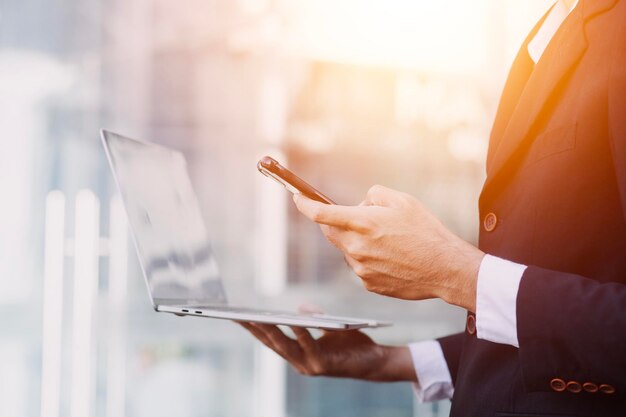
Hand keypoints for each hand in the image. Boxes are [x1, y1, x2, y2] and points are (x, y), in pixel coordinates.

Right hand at [238, 306, 414, 381]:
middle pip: (272, 344)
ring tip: (259, 318)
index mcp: (298, 353)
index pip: (271, 340)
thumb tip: (299, 308)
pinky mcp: (323, 366)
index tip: (236, 316)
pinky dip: (301, 334)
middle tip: (238, 316)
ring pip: (286, 347)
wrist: (375, 362)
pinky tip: (294, 321)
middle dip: (254, 330)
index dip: (253, 329)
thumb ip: (315, 318)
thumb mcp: (330, 327)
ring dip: (271, 332)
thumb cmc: (352, 345)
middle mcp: (300, 362)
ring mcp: (310, 366)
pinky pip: (309, 346)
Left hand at [293, 185, 483, 311]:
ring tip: (388, 242)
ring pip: (347, 250)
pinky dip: (369, 259)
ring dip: (357, 242)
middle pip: (330, 232)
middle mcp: (356, 247)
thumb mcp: (402, 200)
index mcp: (362, 223)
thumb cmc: (426, 231)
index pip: (321, 213)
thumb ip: (373, 196)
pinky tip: (392, 258)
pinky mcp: (368, 284)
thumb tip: (359, 205)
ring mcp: (361, 268)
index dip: (304, 204)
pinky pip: (360, 267)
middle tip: (357, 219)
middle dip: (335, 223)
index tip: (297, 199)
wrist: (444, 268)